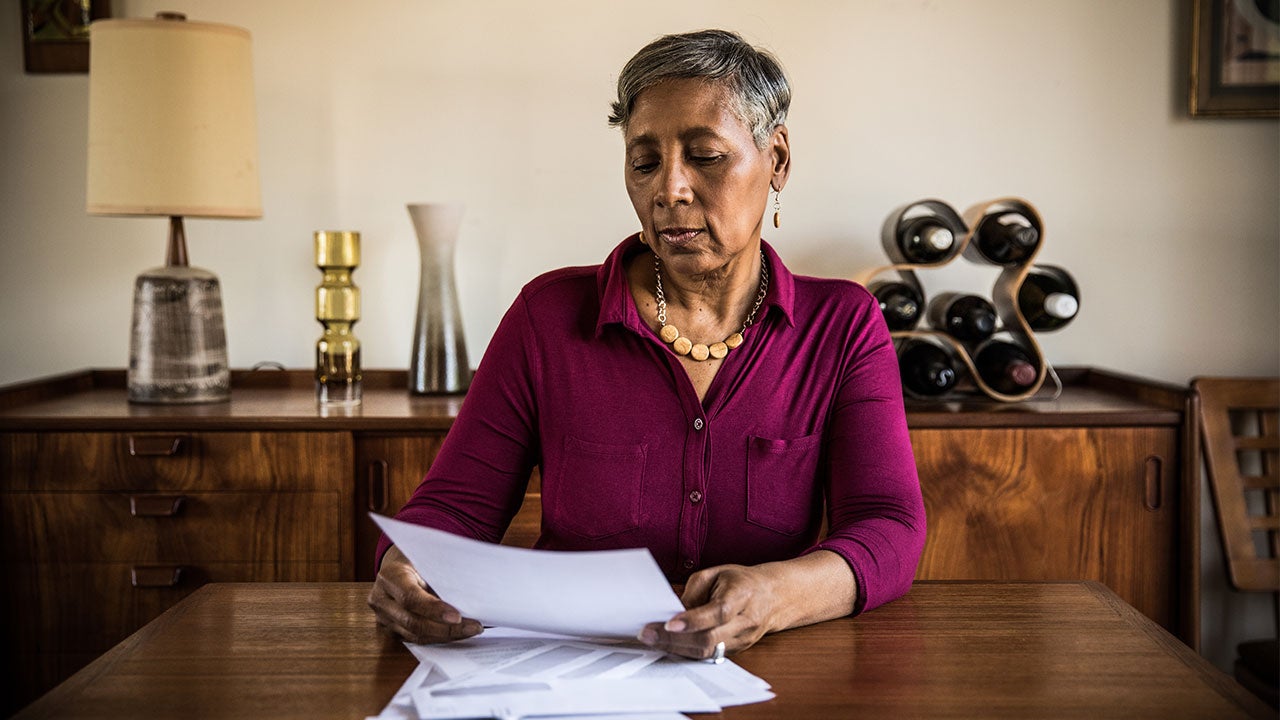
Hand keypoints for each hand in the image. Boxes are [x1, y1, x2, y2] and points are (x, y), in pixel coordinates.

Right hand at [367, 545, 482, 642]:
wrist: (399, 567)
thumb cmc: (418, 560)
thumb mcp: (427, 559)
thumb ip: (440, 575)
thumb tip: (468, 594)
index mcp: (389, 576)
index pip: (410, 598)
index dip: (434, 609)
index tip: (457, 616)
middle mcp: (381, 599)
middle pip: (413, 622)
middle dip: (446, 628)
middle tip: (473, 626)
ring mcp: (383, 617)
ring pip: (415, 635)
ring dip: (446, 636)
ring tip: (470, 630)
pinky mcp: (390, 629)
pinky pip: (416, 639)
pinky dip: (438, 637)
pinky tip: (457, 633)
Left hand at [637, 564, 778, 659]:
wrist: (773, 597)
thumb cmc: (740, 582)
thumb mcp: (716, 573)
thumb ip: (693, 592)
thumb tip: (671, 613)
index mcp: (742, 595)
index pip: (719, 612)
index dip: (693, 620)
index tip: (669, 623)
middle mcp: (745, 622)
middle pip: (709, 638)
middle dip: (674, 639)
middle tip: (647, 634)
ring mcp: (741, 640)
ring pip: (705, 652)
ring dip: (675, 647)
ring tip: (651, 639)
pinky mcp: (735, 651)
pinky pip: (706, 655)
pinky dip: (685, 651)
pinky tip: (667, 644)